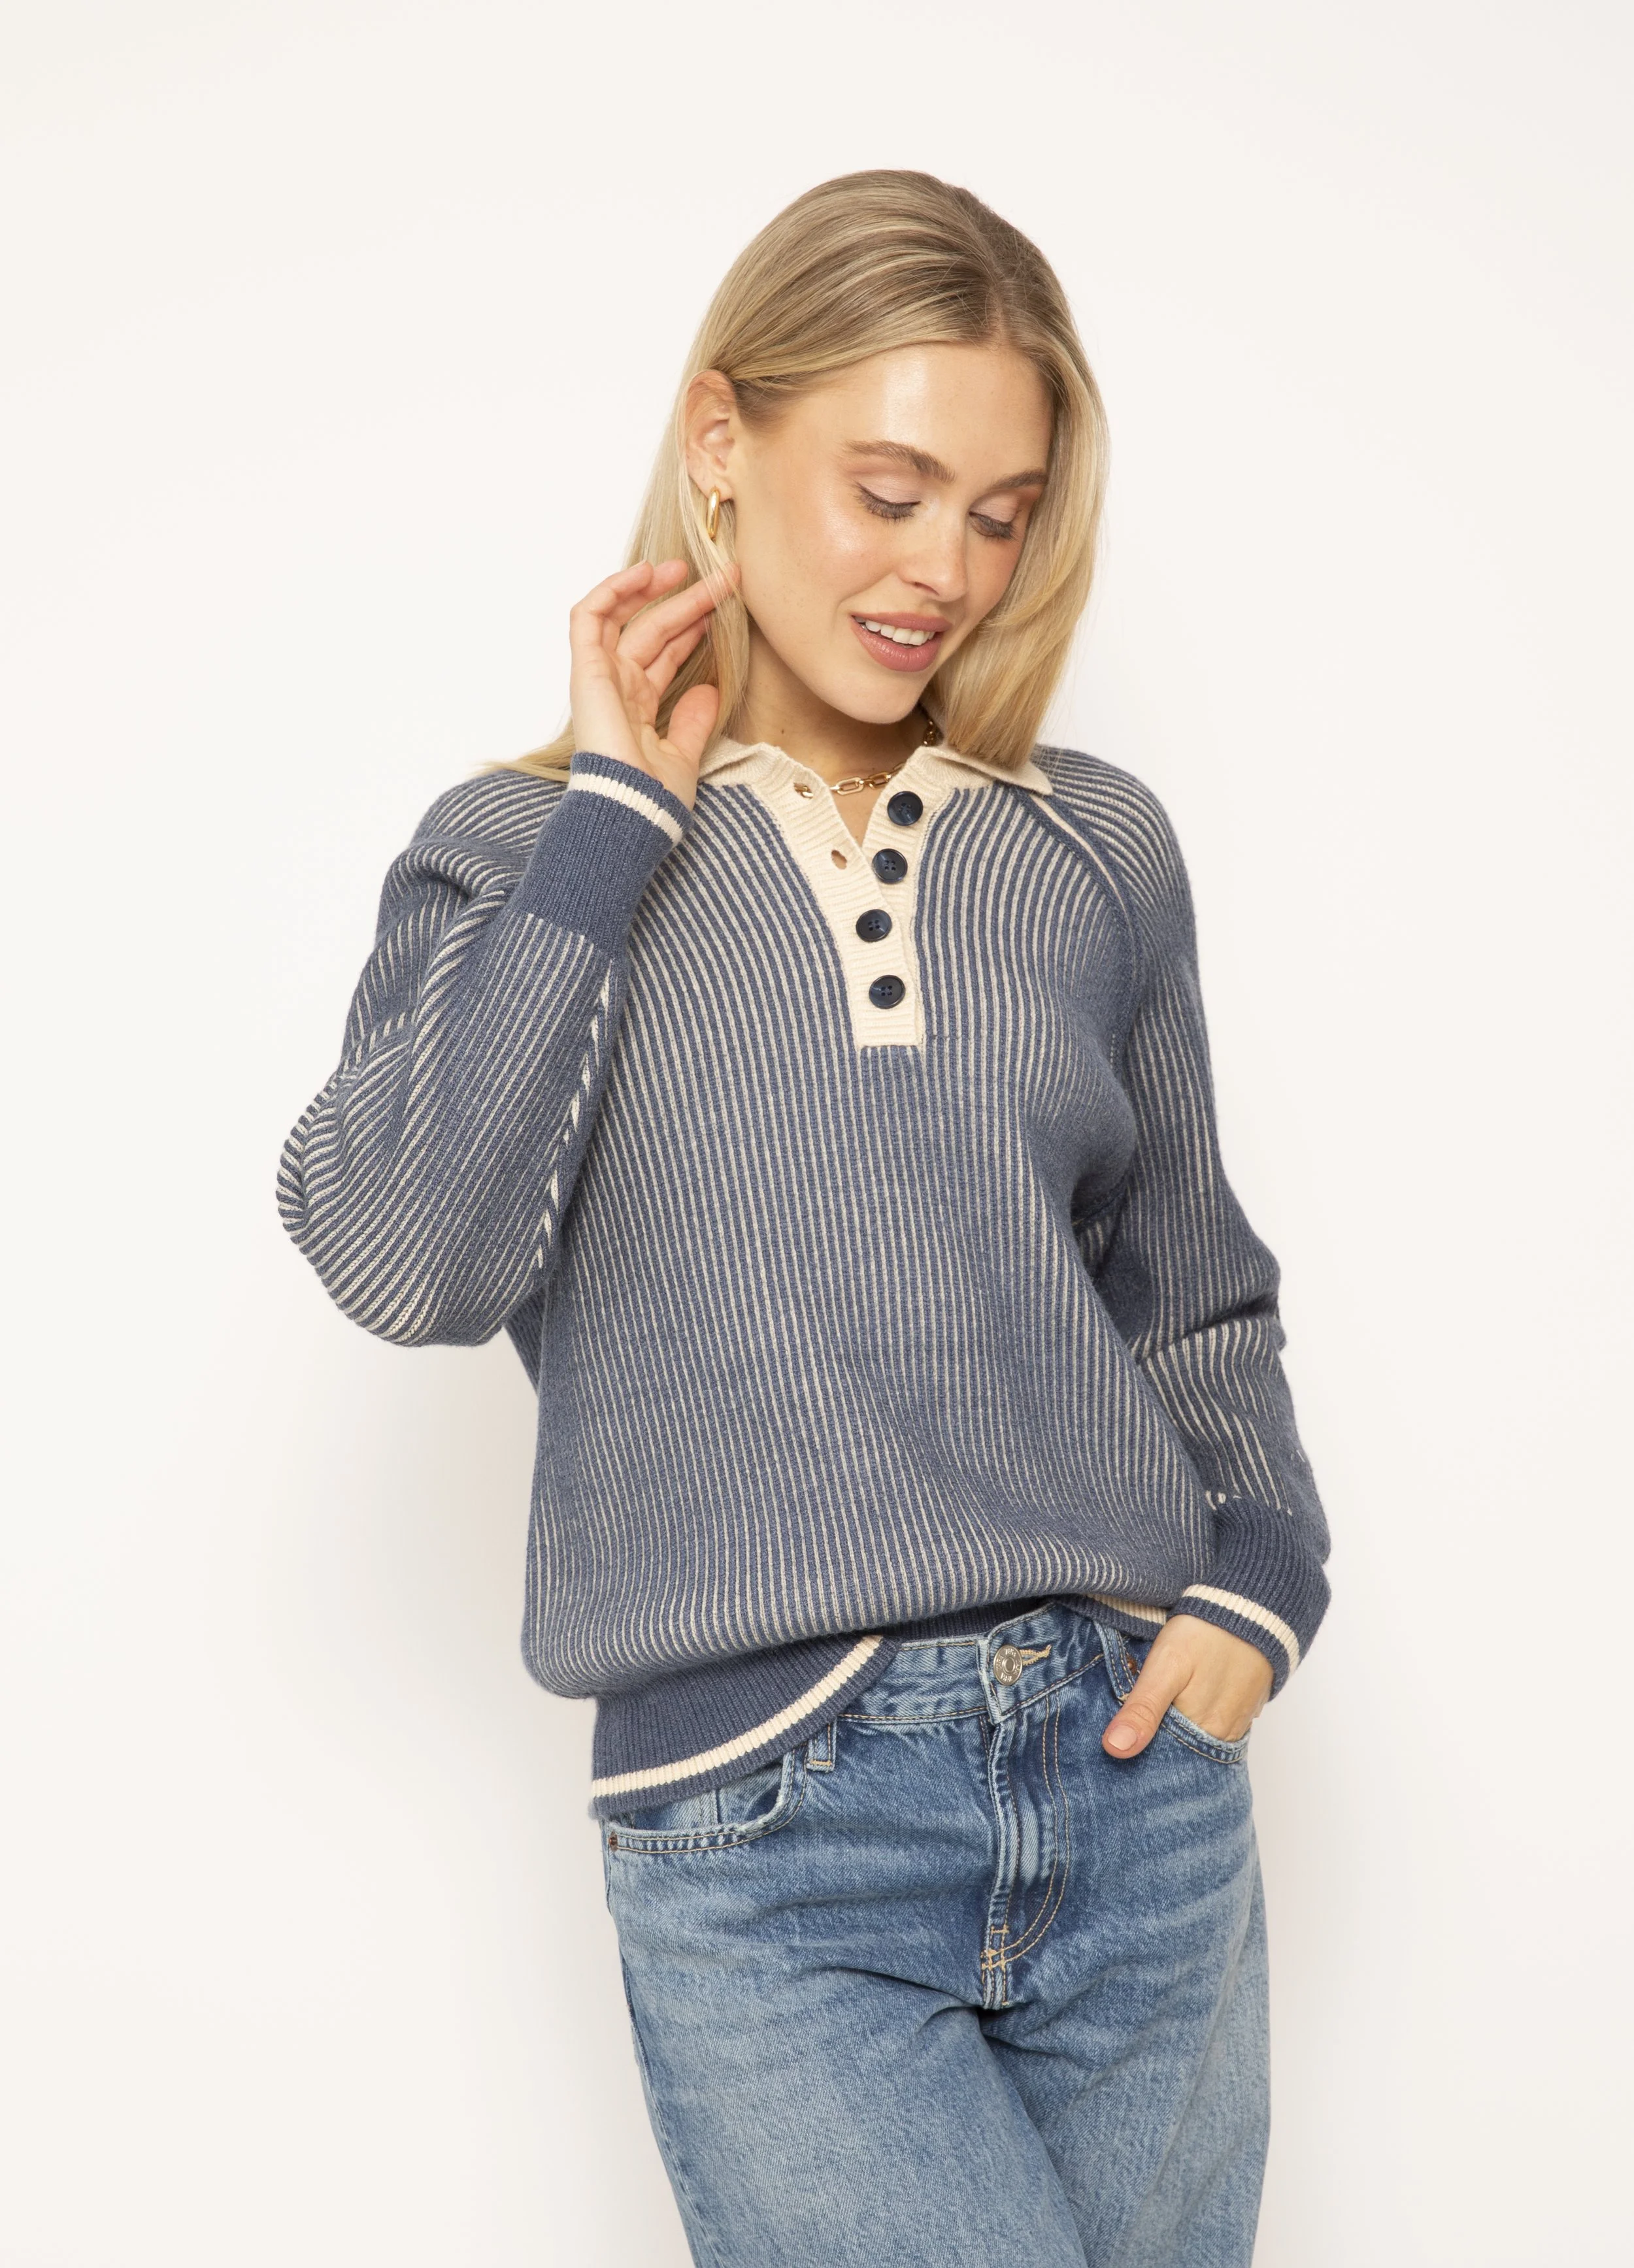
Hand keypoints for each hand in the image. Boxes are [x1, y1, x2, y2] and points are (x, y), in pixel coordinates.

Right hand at [568, 558, 737, 809]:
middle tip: (723, 578)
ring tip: (684, 567)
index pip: (664, 653)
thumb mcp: (684, 755)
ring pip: (622, 616)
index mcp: (637, 704)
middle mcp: (617, 686)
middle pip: (652, 629)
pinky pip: (588, 617)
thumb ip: (694, 722)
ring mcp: (599, 677)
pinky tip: (645, 572)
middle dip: (686, 601)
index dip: (692, 626)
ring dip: (650, 587)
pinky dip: (612, 590)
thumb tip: (710, 690)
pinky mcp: (585, 671)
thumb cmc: (653, 798)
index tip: (723, 607)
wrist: (632, 811)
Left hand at [1102, 1613, 1272, 1757]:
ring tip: (1155, 1715)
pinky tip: (1181, 1705)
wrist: (1249, 1608)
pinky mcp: (1242, 1706)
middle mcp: (1224, 1734)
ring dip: (1177, 1732)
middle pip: (1182, 1751)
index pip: (1164, 1760)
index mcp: (1203, 1731)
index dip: (1139, 1753)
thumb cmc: (1205, 1634)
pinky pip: (1214, 1725)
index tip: (1117, 1744)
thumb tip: (1115, 1749)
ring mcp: (1237, 1721)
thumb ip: (1143, 1709)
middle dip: (1157, 1744)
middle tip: (1132, 1723)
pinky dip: (1195, 1721)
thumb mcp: (1165, 1668)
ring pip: (1197, 1738)